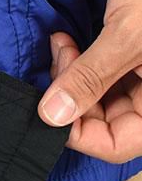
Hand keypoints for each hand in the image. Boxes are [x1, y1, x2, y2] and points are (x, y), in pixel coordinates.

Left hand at [38, 0, 141, 163]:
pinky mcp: (128, 66)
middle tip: (59, 60)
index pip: (116, 145)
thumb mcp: (126, 35)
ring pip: (93, 100)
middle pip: (101, 123)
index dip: (78, 132)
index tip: (47, 106)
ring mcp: (140, 84)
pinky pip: (96, 78)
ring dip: (69, 76)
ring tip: (62, 45)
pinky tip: (66, 42)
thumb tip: (51, 115)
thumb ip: (90, 77)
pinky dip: (76, 64)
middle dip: (69, 94)